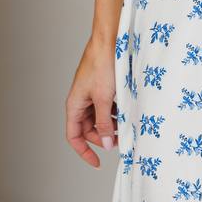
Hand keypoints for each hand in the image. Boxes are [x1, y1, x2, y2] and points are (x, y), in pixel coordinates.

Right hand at [65, 32, 118, 167]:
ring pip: (99, 117)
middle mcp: (81, 100)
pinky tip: (127, 111)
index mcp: (74, 104)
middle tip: (120, 140)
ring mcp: (91, 92)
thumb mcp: (104, 99)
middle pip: (88, 128)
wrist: (110, 39)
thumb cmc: (103, 65)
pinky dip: (116, 111)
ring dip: (111, 124)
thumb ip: (104, 123)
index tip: (97, 162)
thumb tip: (106, 144)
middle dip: (103, 136)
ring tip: (127, 125)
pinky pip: (106, 105)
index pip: (74, 137)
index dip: (84, 152)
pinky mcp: (102, 85)